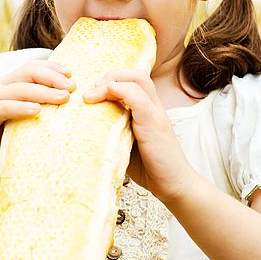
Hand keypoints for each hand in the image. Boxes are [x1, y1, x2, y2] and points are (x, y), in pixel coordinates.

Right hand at [0, 59, 76, 166]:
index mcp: (6, 83)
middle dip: (53, 77)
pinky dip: (22, 107)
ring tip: (63, 98)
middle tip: (72, 86)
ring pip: (20, 88)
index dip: (52, 67)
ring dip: (44, 91)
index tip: (71, 74)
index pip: (32, 67)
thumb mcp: (17, 119)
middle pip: (28, 72)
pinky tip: (38, 111)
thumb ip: (33, 110)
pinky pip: (5, 107)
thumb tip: (65, 111)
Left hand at [83, 69, 196, 203]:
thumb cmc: (150, 169)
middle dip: (111, 75)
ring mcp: (156, 114)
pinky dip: (120, 91)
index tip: (93, 93)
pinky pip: (138, 98)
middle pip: (136, 74)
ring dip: (111, 82)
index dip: (112, 80)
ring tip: (92, 96)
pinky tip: (104, 97)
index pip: (134, 81)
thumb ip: (114, 132)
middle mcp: (154, 107)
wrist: (174, 185)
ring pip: (138, 80)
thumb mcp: (127, 145)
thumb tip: (86, 129)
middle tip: (92, 90)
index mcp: (148, 111)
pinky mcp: (154, 124)